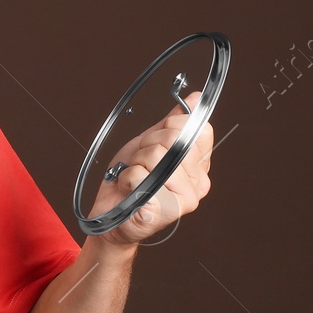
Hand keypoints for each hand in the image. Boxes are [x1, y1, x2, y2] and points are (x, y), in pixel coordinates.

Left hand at [88, 90, 213, 246]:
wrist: (112, 214)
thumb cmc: (131, 182)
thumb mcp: (151, 144)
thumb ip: (173, 123)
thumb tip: (194, 99)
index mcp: (200, 167)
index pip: (199, 129)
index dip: (172, 126)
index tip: (157, 139)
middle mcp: (199, 184)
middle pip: (174, 139)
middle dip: (147, 144)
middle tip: (141, 161)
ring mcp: (184, 200)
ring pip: (156, 156)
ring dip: (135, 162)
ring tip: (135, 176)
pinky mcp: (165, 212)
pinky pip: (140, 176)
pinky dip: (127, 178)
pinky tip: (130, 190)